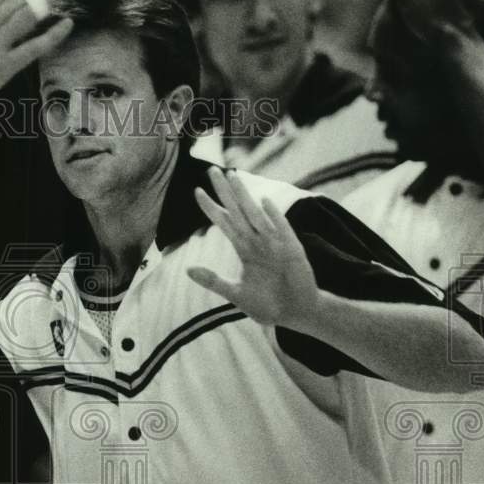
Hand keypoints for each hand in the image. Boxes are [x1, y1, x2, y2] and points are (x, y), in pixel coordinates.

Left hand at [187, 167, 320, 328]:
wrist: (295, 314)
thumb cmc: (268, 304)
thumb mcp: (235, 294)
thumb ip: (213, 281)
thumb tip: (187, 270)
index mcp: (245, 249)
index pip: (224, 222)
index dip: (211, 208)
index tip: (196, 191)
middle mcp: (258, 241)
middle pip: (238, 211)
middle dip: (225, 191)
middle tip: (213, 170)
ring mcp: (275, 244)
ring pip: (256, 214)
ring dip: (245, 196)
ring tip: (234, 177)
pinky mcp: (291, 251)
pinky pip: (281, 230)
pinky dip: (274, 217)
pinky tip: (265, 201)